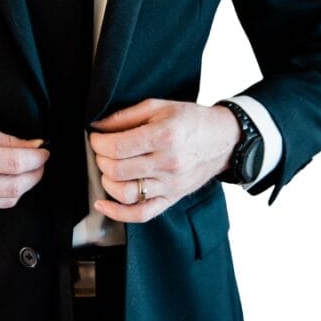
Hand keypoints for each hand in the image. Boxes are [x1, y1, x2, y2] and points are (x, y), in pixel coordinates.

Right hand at [0, 117, 48, 214]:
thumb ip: (4, 139)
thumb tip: (31, 145)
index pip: (15, 163)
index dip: (36, 159)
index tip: (43, 152)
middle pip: (15, 186)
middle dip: (35, 174)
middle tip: (40, 162)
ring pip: (7, 200)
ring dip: (23, 186)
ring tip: (27, 172)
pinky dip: (6, 195)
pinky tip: (8, 182)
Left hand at [88, 99, 239, 222]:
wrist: (224, 138)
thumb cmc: (191, 120)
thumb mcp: (158, 106)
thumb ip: (125, 116)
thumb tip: (97, 126)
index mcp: (164, 137)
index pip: (118, 147)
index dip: (98, 143)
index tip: (96, 137)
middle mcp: (168, 163)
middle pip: (117, 170)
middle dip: (100, 159)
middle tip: (101, 150)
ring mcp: (171, 185)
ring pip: (125, 193)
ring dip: (107, 181)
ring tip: (107, 169)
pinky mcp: (173, 198)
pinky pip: (142, 214)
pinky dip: (118, 213)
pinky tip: (103, 204)